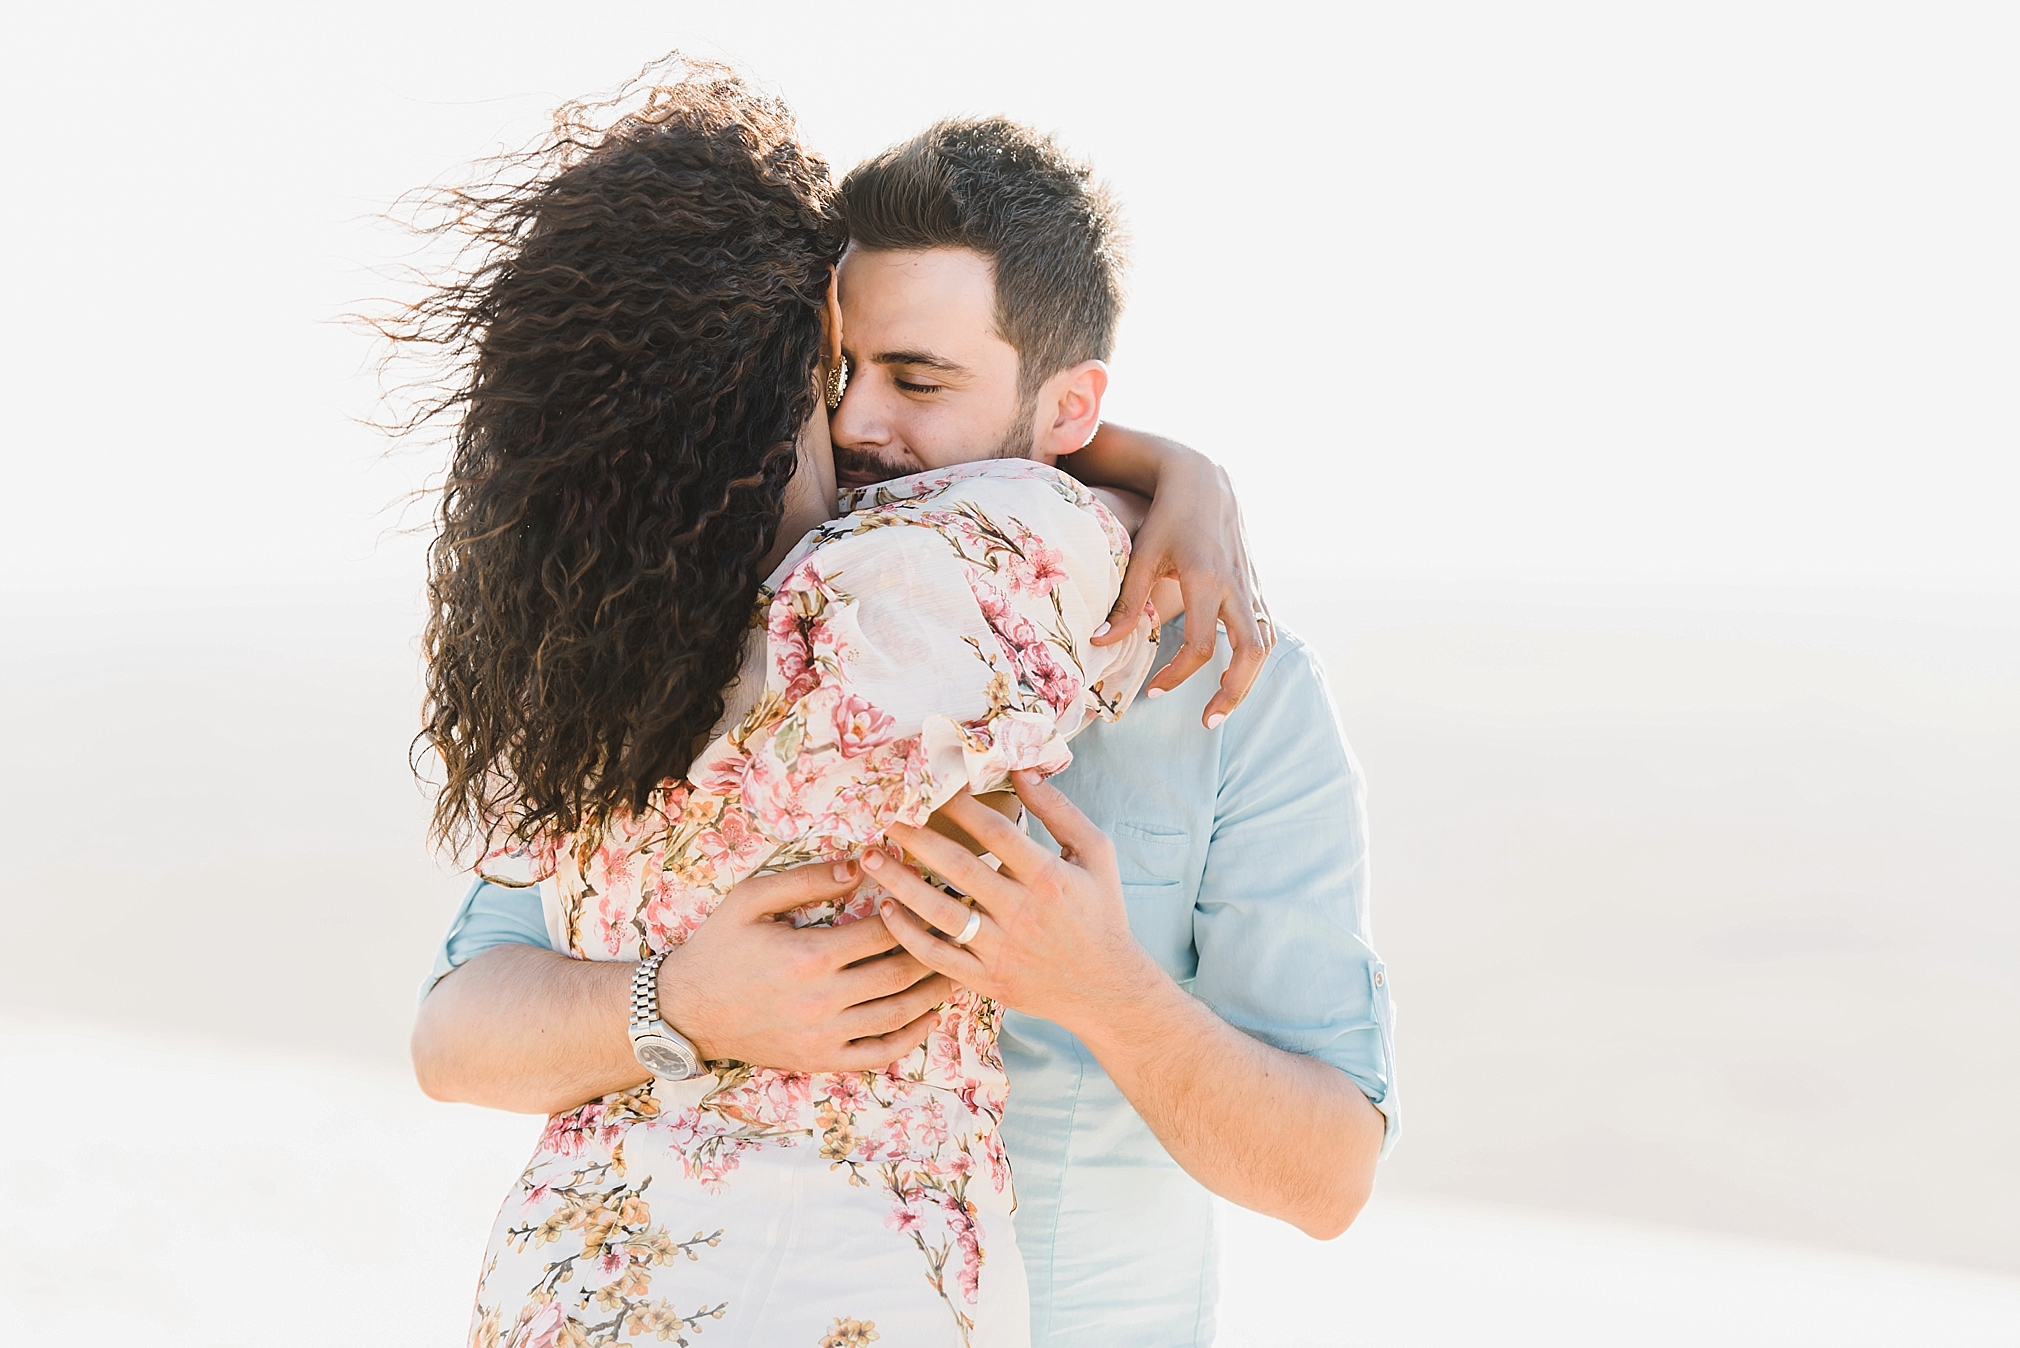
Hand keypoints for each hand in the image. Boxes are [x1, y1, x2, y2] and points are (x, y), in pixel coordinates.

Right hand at [657, 861, 953, 1072]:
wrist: (686, 1011)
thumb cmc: (718, 947)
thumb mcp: (751, 899)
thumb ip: (806, 879)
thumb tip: (858, 865)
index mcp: (810, 955)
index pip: (883, 930)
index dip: (914, 909)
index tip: (934, 894)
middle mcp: (823, 999)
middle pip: (900, 971)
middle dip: (936, 947)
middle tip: (959, 929)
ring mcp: (824, 1035)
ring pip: (899, 1014)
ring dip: (935, 991)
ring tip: (957, 967)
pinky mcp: (821, 1060)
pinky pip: (879, 1053)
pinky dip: (912, 1036)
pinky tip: (929, 1015)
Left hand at [864, 775, 1166, 1031]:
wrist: (1106, 986)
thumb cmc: (1100, 910)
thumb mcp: (1095, 853)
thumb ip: (1059, 811)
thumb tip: (1023, 771)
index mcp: (1048, 877)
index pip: (996, 832)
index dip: (961, 806)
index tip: (932, 787)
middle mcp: (1022, 912)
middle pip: (958, 868)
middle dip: (916, 839)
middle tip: (884, 817)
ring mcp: (1002, 949)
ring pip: (939, 913)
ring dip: (899, 883)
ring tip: (869, 859)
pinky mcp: (986, 979)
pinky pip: (937, 956)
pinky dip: (908, 934)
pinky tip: (887, 910)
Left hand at [1090, 445, 1273, 727]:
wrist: (1204, 480)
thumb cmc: (1167, 516)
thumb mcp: (1141, 554)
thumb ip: (1126, 602)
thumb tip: (1100, 642)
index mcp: (1206, 577)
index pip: (1200, 644)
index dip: (1177, 676)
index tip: (1153, 693)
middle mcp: (1237, 584)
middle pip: (1251, 653)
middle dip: (1233, 693)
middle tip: (1208, 721)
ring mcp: (1253, 585)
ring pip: (1266, 644)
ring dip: (1249, 680)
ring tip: (1221, 705)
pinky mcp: (1258, 585)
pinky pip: (1266, 629)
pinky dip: (1254, 657)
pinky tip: (1232, 673)